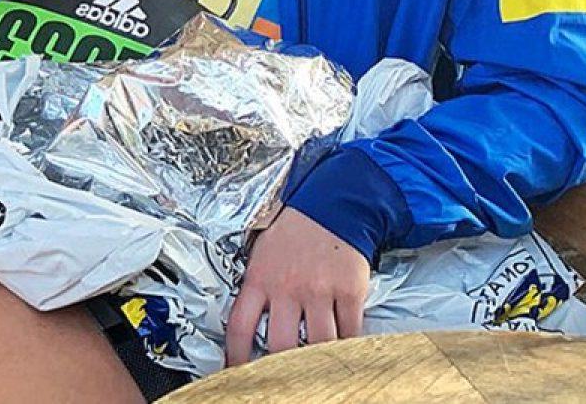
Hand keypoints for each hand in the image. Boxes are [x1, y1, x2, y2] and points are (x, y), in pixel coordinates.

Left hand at [224, 207, 368, 365]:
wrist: (332, 207)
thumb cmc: (293, 233)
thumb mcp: (261, 255)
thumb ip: (256, 288)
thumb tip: (247, 325)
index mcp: (259, 279)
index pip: (240, 327)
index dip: (236, 356)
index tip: (237, 372)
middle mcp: (287, 288)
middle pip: (281, 345)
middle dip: (281, 368)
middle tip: (284, 377)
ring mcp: (320, 291)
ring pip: (318, 344)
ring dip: (317, 359)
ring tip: (316, 366)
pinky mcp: (349, 291)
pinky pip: (349, 331)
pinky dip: (347, 344)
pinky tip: (342, 347)